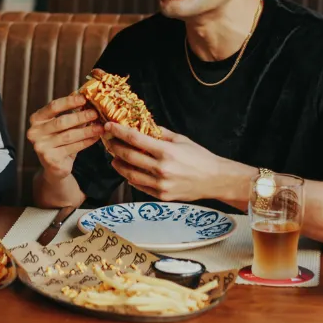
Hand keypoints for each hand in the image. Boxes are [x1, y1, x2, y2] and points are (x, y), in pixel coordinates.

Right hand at [27, 94, 104, 179]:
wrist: (54, 166)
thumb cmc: (58, 141)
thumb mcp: (61, 125)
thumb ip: (70, 112)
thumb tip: (86, 97)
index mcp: (36, 119)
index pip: (53, 106)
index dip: (69, 102)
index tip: (84, 99)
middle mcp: (34, 132)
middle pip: (61, 121)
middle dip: (81, 117)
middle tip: (95, 114)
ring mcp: (41, 147)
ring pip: (68, 136)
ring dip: (87, 131)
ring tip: (100, 127)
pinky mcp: (50, 159)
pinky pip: (72, 148)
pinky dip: (86, 142)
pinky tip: (95, 138)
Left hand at [105, 124, 249, 202]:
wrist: (215, 180)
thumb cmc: (199, 157)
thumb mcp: (181, 139)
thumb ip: (160, 133)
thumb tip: (142, 125)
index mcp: (166, 151)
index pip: (135, 139)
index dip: (119, 131)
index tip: (109, 125)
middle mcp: (161, 169)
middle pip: (128, 156)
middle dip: (114, 146)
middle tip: (108, 141)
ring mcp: (160, 185)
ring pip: (129, 174)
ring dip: (118, 164)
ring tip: (114, 157)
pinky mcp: (161, 196)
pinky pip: (139, 186)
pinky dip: (130, 178)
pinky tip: (127, 170)